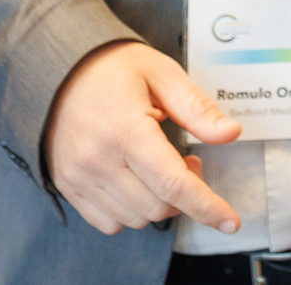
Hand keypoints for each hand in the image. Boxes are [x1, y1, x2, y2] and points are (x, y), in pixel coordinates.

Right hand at [41, 40, 243, 236]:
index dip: (207, 206)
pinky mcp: (68, 186)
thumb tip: (231, 133)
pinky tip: (136, 180)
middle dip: (186, 194)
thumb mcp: (162, 74)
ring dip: (159, 202)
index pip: (173, 183)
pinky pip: (108, 222)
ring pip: (135, 218)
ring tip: (159, 166)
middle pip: (158, 206)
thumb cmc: (114, 68)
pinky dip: (131, 211)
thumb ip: (197, 108)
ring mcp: (79, 177)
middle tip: (188, 161)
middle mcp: (98, 160)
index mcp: (125, 130)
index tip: (230, 222)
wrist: (59, 69)